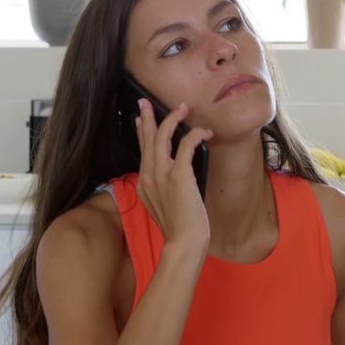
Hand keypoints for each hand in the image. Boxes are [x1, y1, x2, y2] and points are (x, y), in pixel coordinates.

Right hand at [134, 98, 212, 253]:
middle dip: (148, 118)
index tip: (141, 120)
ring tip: (182, 107)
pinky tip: (204, 132)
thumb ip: (164, 188)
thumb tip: (176, 172)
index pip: (141, 152)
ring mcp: (161, 175)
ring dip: (172, 119)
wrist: (183, 242)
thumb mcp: (164, 205)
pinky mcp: (178, 176)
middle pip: (147, 139)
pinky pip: (185, 146)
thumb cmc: (180, 227)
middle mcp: (148, 176)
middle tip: (145, 102)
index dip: (142, 133)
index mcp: (144, 183)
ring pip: (162, 137)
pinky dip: (195, 135)